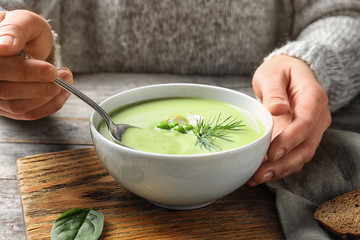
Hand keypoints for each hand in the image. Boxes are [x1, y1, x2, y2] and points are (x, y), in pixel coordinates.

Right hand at [0, 10, 72, 119]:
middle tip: (63, 74)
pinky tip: (63, 92)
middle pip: (6, 90)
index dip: (24, 72)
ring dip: (49, 95)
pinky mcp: (6, 108)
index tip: (51, 70)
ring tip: (66, 78)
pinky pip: (27, 114)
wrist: (26, 44)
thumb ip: (16, 29)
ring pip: (18, 106)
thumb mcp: (24, 21)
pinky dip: (50, 105)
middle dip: (41, 85)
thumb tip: (5, 46)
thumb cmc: (24, 32)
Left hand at [247, 55, 330, 185]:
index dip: (290, 140)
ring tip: (256, 178)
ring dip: (280, 170)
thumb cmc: (280, 70)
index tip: (272, 153)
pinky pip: (294, 156)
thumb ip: (274, 91)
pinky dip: (279, 167)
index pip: (306, 123)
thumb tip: (278, 109)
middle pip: (306, 147)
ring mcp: (312, 130)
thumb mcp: (273, 73)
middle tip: (259, 175)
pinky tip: (260, 173)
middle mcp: (318, 117)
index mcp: (313, 98)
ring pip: (301, 156)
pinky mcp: (301, 138)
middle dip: (283, 164)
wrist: (289, 72)